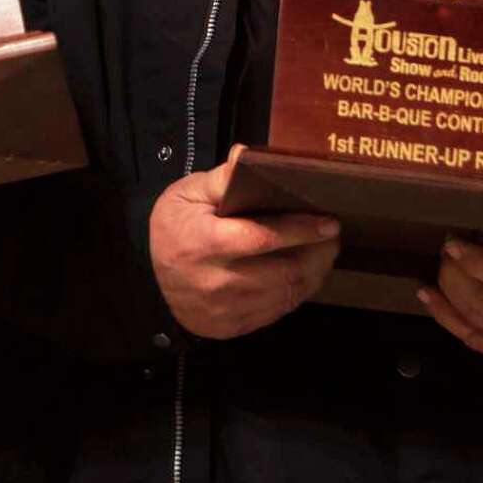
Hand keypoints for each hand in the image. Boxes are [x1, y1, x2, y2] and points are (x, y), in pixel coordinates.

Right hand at [149, 146, 340, 338]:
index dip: (300, 230)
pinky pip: (278, 312)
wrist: (150, 280)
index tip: (328, 223)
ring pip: (287, 294)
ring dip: (313, 274)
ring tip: (322, 253)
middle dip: (317, 253)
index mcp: (206, 243)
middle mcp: (218, 281)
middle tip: (332, 237)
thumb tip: (245, 155)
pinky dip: (296, 293)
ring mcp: (226, 309)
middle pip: (284, 271)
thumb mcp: (187, 195)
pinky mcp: (234, 327)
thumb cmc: (174, 230)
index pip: (262, 238)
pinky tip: (302, 275)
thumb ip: (222, 178)